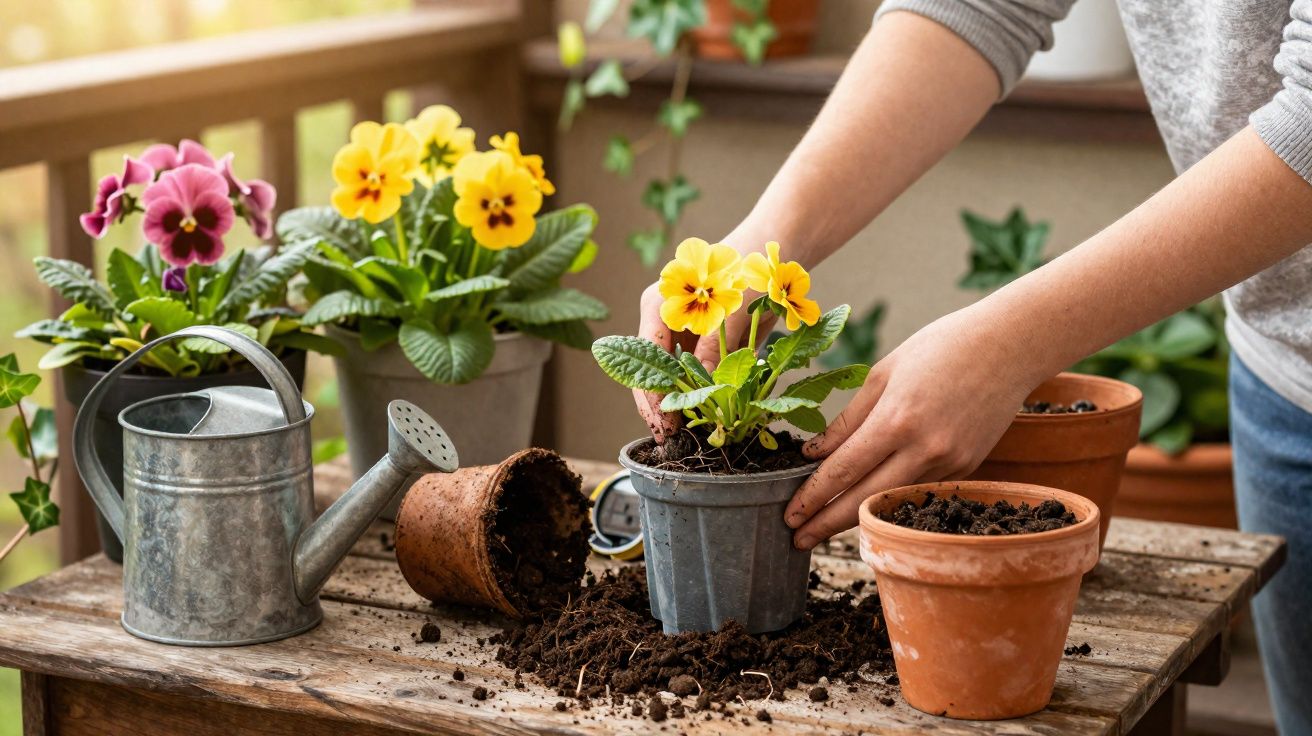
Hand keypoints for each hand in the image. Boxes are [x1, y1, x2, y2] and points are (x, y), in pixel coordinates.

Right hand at [633, 260, 776, 443]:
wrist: (777, 249)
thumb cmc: (749, 271)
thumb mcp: (731, 311)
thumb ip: (714, 349)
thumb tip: (701, 389)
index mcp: (660, 305)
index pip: (646, 358)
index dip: (652, 395)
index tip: (663, 425)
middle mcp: (666, 320)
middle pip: (652, 370)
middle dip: (658, 406)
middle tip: (668, 439)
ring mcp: (684, 331)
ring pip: (672, 375)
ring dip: (678, 403)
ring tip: (683, 434)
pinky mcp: (705, 340)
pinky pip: (696, 372)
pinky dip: (699, 391)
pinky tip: (702, 413)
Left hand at [784, 309, 1037, 548]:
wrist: (1011, 346)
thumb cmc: (941, 347)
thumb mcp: (883, 373)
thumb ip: (847, 420)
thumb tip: (813, 455)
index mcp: (897, 420)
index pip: (844, 470)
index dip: (813, 497)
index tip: (789, 514)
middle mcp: (925, 449)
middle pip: (865, 500)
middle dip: (827, 523)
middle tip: (797, 538)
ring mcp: (950, 463)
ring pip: (892, 499)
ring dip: (857, 516)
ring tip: (824, 525)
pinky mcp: (967, 468)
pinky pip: (918, 488)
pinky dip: (891, 496)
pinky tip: (868, 501)